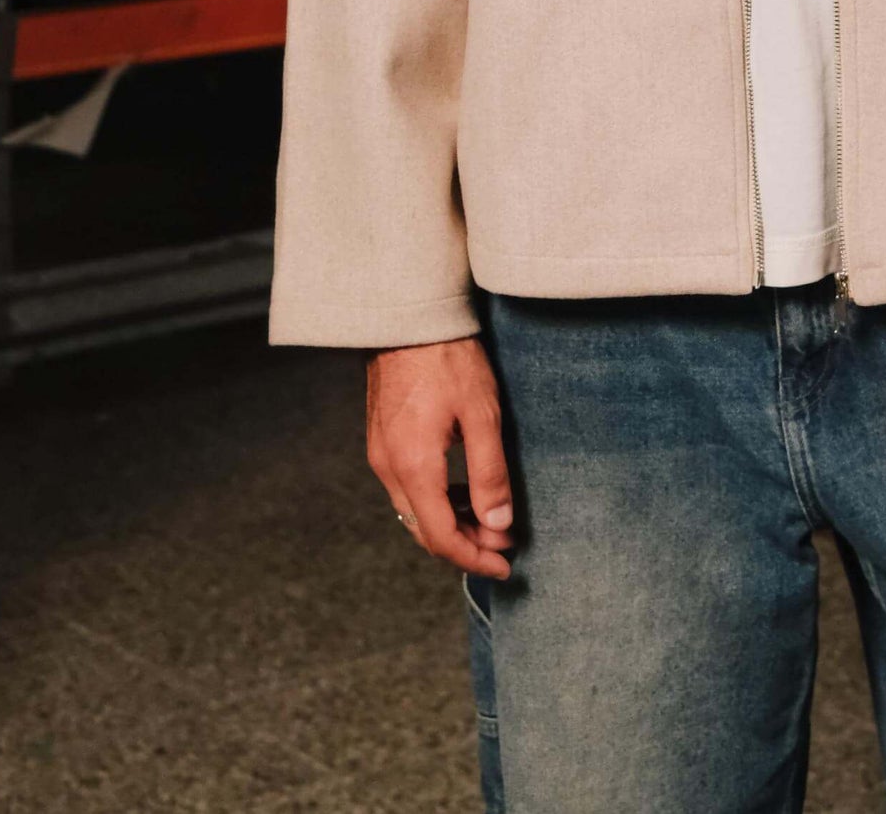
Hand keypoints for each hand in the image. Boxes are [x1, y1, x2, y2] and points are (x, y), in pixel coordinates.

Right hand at [367, 336, 513, 577]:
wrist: (408, 318)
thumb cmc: (449, 358)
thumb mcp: (481, 414)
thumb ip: (489, 473)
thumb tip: (498, 524)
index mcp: (413, 466)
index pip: (441, 536)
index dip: (474, 558)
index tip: (505, 565)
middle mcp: (389, 468)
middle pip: (425, 530)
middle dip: (465, 544)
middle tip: (504, 544)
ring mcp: (380, 455)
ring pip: (414, 513)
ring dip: (450, 524)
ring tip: (490, 520)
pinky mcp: (381, 441)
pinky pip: (406, 490)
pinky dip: (435, 502)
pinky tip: (462, 492)